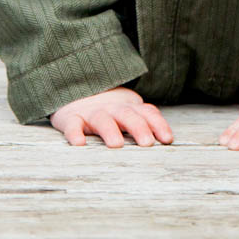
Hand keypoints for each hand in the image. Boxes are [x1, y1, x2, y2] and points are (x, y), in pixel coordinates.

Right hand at [50, 87, 173, 147]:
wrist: (77, 94)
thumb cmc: (111, 113)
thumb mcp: (130, 114)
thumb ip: (146, 123)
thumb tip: (167, 143)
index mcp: (129, 109)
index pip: (147, 113)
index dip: (158, 125)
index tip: (167, 140)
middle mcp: (112, 109)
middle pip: (127, 115)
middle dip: (138, 127)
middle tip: (146, 143)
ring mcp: (92, 113)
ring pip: (102, 119)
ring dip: (110, 130)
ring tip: (116, 144)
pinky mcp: (71, 119)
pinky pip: (72, 125)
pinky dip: (74, 133)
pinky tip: (79, 144)